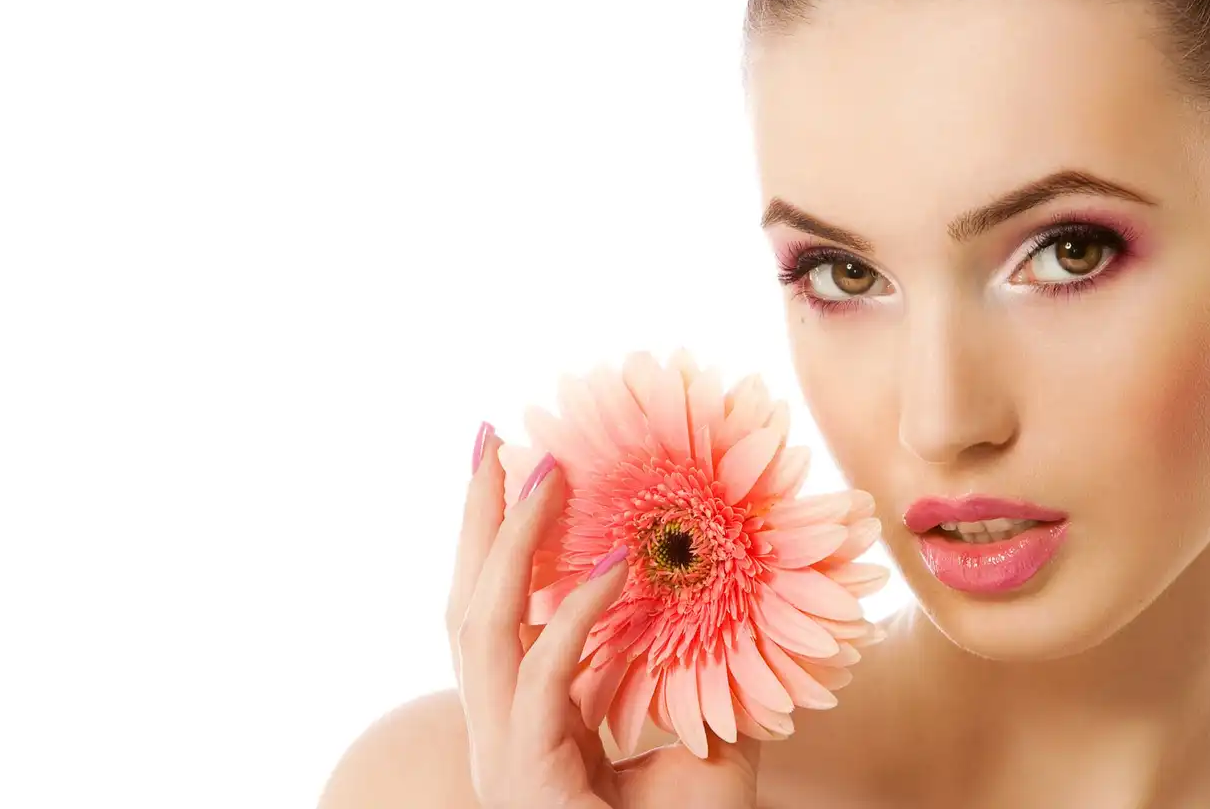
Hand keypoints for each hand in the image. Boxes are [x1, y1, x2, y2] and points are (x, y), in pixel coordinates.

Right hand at [446, 424, 764, 808]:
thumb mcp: (711, 753)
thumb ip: (711, 685)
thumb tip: (742, 607)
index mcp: (530, 724)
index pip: (496, 615)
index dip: (498, 539)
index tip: (514, 459)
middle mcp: (503, 735)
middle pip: (467, 606)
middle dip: (478, 518)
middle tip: (492, 434)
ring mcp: (505, 761)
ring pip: (481, 631)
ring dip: (511, 542)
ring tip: (541, 467)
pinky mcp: (527, 783)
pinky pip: (541, 685)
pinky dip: (574, 621)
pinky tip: (614, 569)